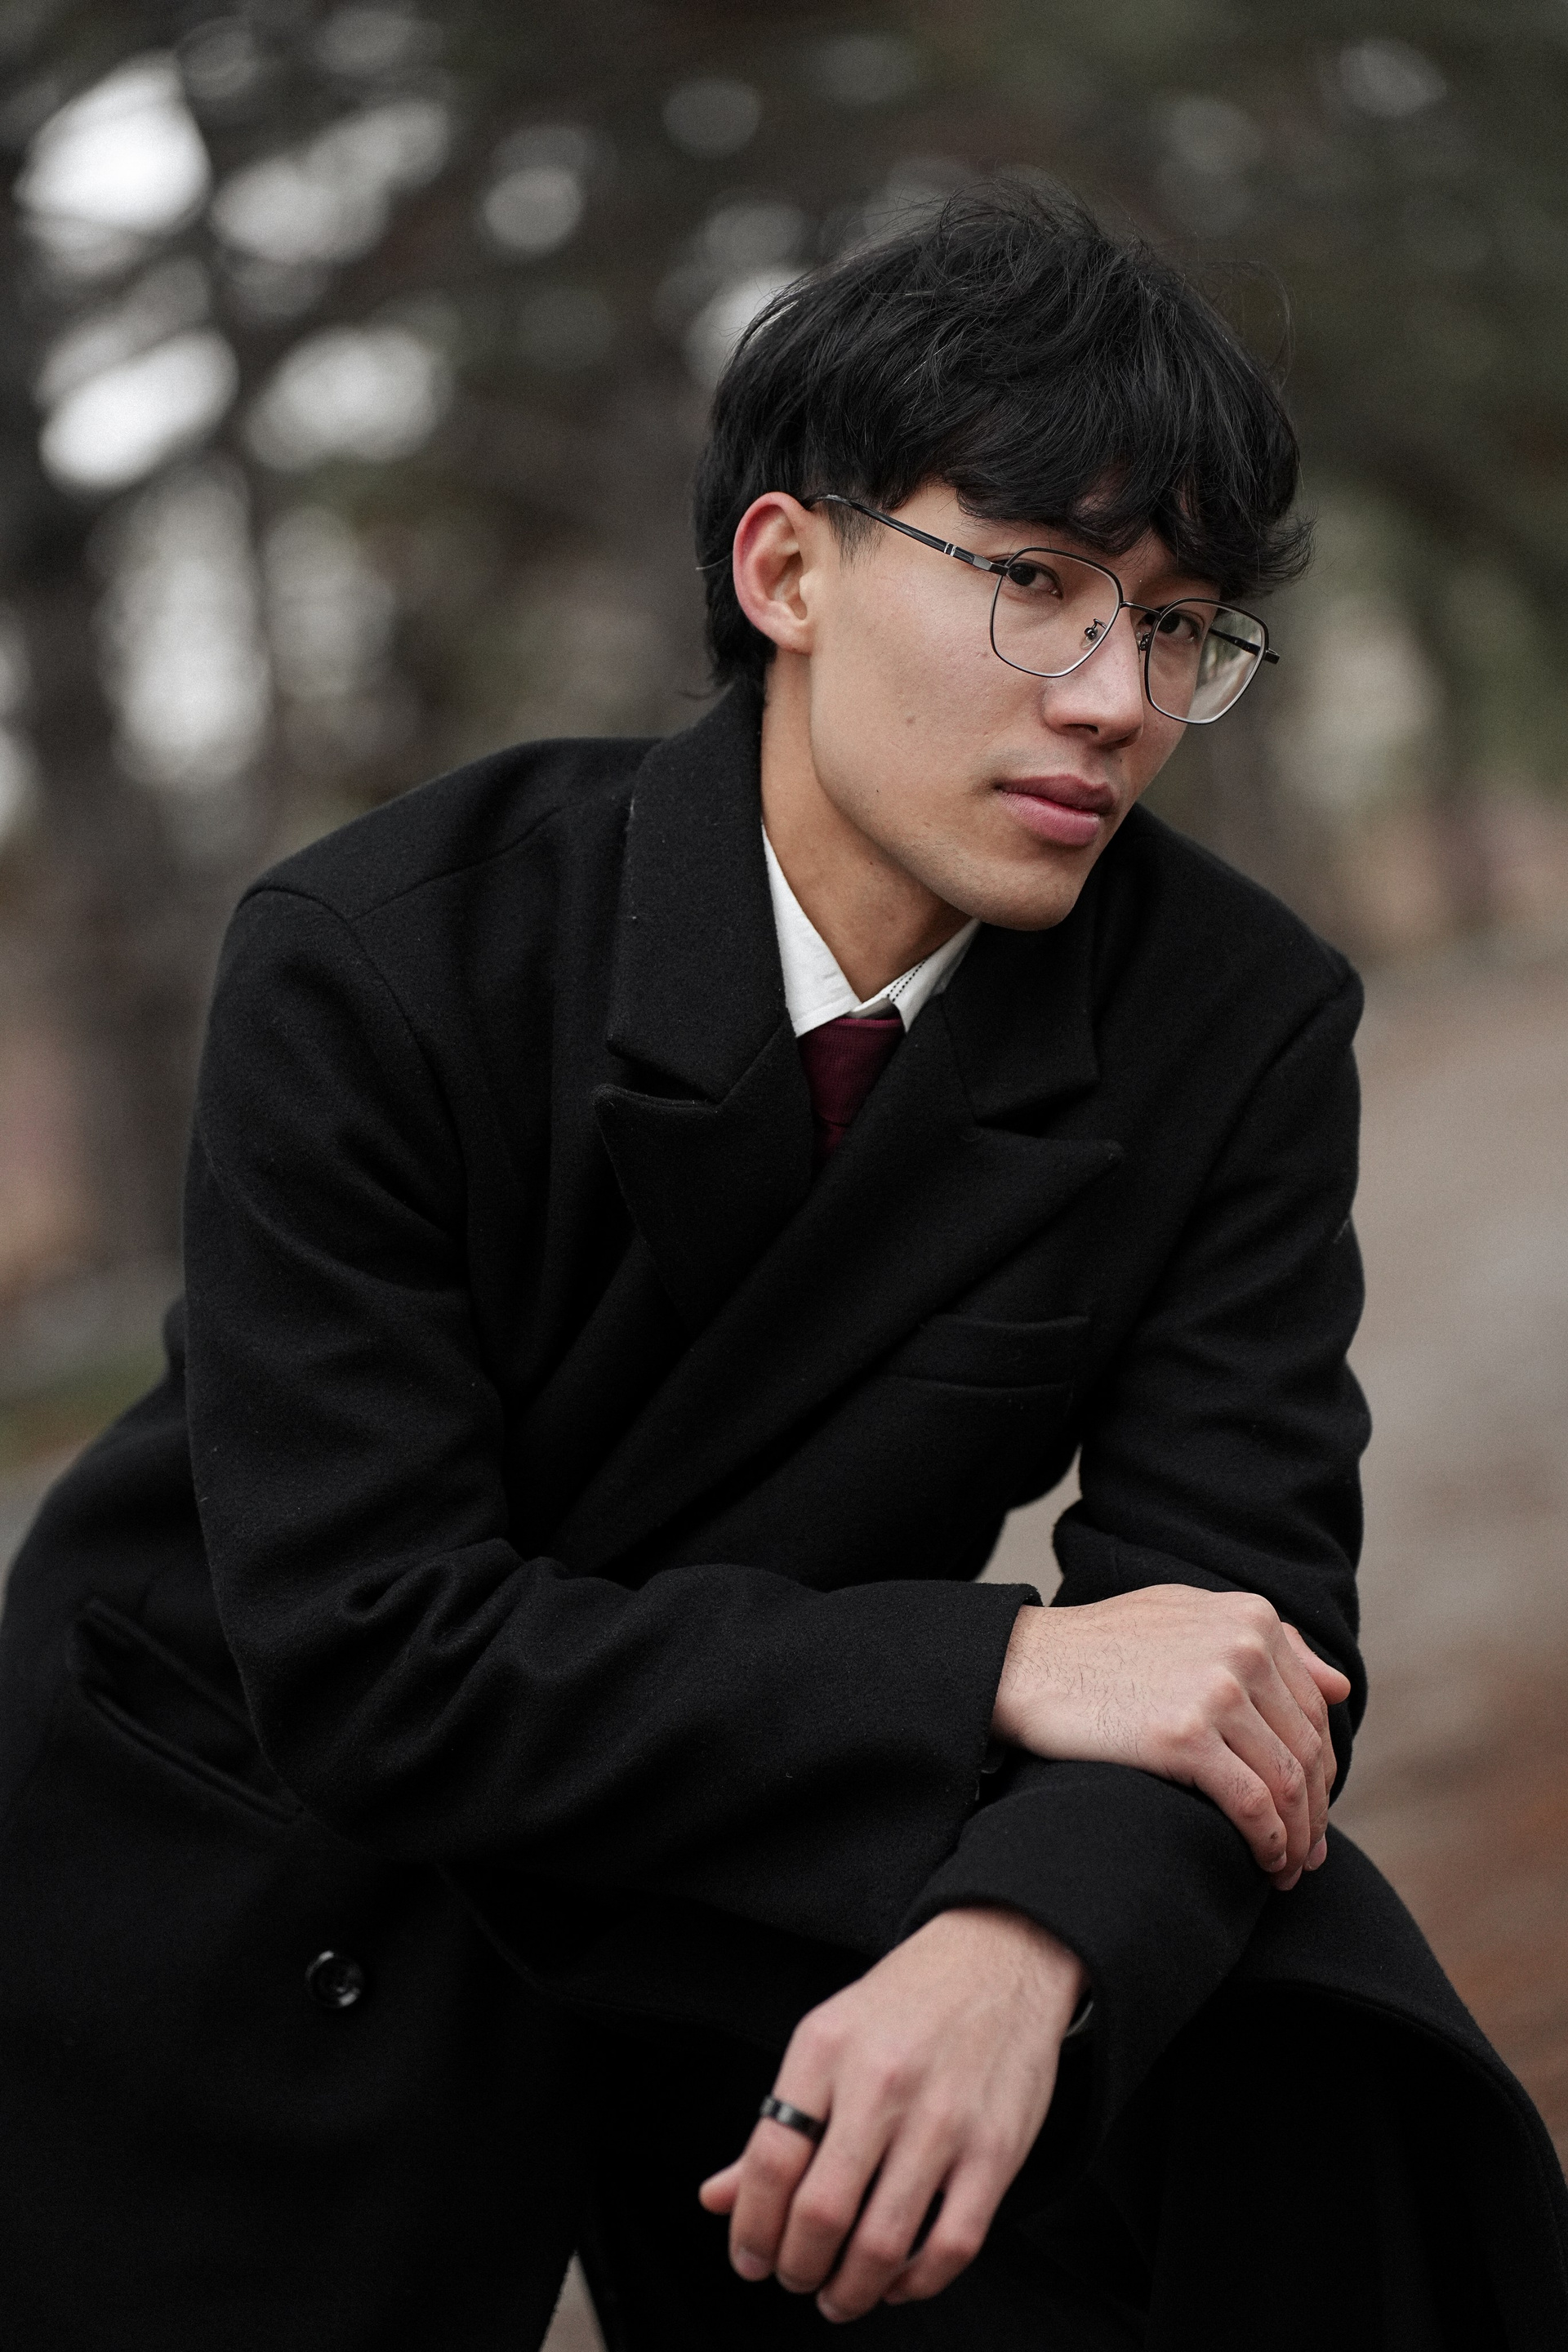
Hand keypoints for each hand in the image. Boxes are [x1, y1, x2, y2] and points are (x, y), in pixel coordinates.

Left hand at [698, 1907, 1084, 2323]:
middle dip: (797, 2268)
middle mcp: (881, 2081)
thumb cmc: (904, 2005)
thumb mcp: (826, 2038)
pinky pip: (951, 2245)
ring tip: (839, 2294)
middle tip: (795, 2278)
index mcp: (825, 2048)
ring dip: (850, 2291)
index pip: (769, 2162)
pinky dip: (916, 2283)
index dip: (750, 2229)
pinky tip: (897, 2281)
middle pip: (819, 2212)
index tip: (751, 2260)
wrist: (998, 1958)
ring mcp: (943, 2117)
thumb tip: (716, 2199)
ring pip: (883, 2242)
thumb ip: (776, 2123)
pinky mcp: (996, 2148)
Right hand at [992, 1588, 1351, 1887]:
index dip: (1320, 1769)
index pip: (1312, 1710)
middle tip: (1309, 1857)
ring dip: (1298, 1838)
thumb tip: (1337, 1684)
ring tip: (1286, 1871)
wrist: (1025, 1666)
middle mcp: (1243, 1648)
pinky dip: (1268, 1842)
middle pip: (1307, 1750)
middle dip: (1315, 1812)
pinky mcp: (1184, 1737)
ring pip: (1287, 1783)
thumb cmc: (1099, 1647)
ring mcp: (1216, 1691)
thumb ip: (1264, 1643)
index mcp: (1251, 1618)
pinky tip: (1262, 1863)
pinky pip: (1252, 1805)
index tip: (1312, 1810)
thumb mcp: (1185, 1617)